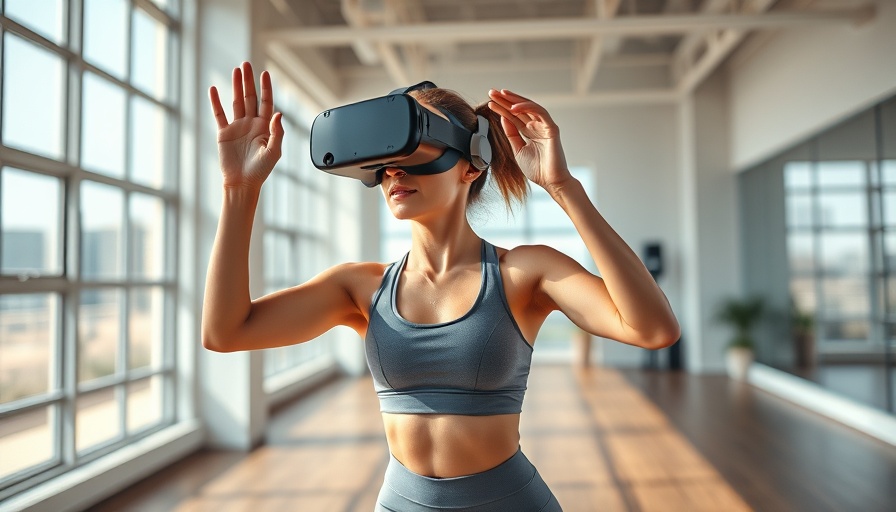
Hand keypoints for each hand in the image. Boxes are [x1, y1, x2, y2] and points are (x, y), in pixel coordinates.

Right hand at [208, 62, 283, 189]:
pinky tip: (214, 89)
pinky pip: (219, 114)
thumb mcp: (273, 152)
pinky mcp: (224, 133)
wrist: (242, 183)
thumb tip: (278, 114)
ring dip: (235, 86)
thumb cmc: (260, 171)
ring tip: (235, 70)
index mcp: (265, 127)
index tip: (264, 73)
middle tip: (246, 64)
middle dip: (248, 81)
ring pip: (236, 102)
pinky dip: (216, 102)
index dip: (265, 88)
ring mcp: (237, 127)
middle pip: (250, 97)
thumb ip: (277, 132)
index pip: (266, 103)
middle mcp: (251, 124)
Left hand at [487, 89, 571, 191]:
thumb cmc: (536, 169)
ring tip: (501, 94)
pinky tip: (513, 108)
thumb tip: (503, 118)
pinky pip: (540, 113)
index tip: (490, 102)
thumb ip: (512, 134)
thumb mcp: (518, 150)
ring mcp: (545, 126)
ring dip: (514, 100)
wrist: (550, 182)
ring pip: (529, 107)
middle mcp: (537, 126)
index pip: (514, 116)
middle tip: (492, 92)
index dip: (502, 108)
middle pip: (520, 109)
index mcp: (529, 131)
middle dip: (505, 100)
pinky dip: (527, 108)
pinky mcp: (552, 128)